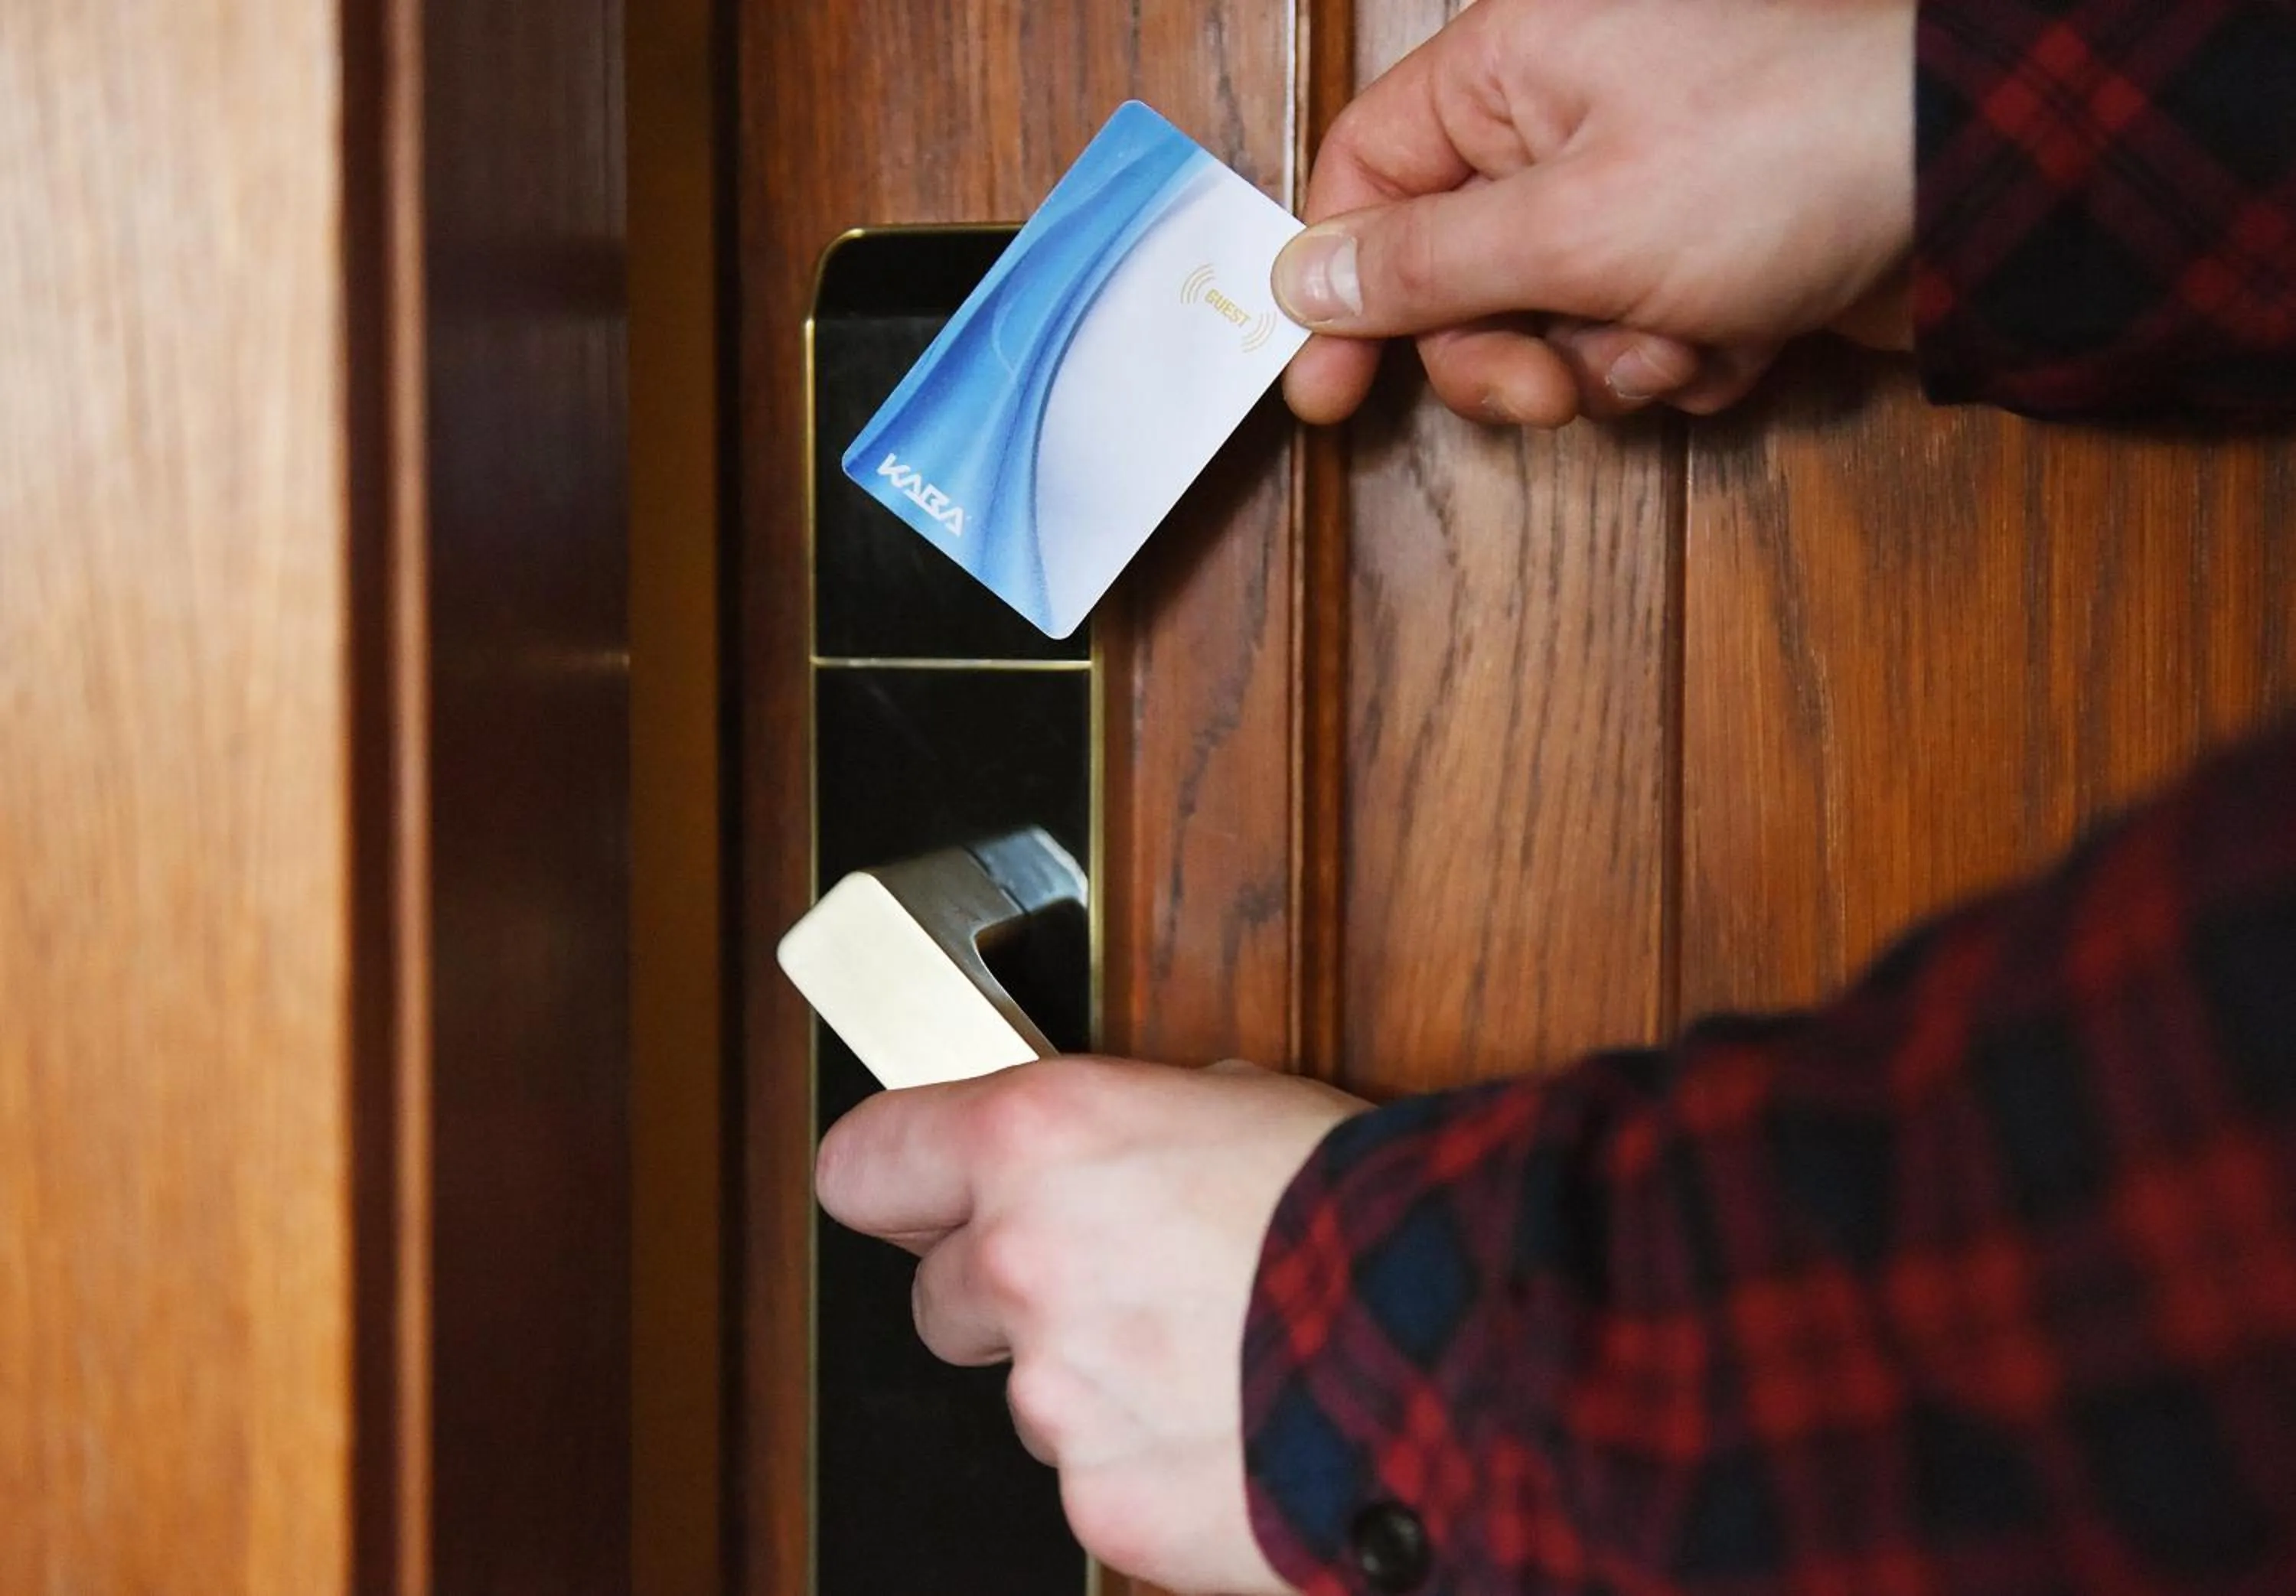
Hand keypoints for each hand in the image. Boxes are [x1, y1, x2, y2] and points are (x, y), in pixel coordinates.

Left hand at [815, 1056, 1367, 1594]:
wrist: (1466, 1343)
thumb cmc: (1370, 1208)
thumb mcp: (1241, 1104)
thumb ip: (1136, 1131)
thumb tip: (1129, 1152)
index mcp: (1039, 1139)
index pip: (867, 1162)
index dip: (897, 1182)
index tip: (919, 1194)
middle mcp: (1021, 1262)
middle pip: (939, 1295)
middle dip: (1009, 1297)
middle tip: (1118, 1286)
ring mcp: (1055, 1395)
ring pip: (1032, 1397)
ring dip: (1097, 1383)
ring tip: (1222, 1357)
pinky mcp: (1107, 1503)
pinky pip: (1102, 1481)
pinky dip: (1157, 1465)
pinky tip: (1242, 1428)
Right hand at [1274, 0, 1916, 426]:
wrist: (1977, 186)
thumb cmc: (1781, 162)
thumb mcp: (1572, 229)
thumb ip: (1425, 265)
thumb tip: (1304, 277)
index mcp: (1511, 69)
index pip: (1370, 175)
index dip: (1343, 288)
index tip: (1329, 393)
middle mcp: (1565, 117)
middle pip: (1456, 271)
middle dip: (1504, 351)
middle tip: (1550, 389)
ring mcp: (1641, 183)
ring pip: (1551, 321)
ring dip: (1609, 362)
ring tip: (1684, 339)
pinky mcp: (1707, 245)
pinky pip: (1638, 334)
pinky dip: (1682, 357)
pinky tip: (1742, 336)